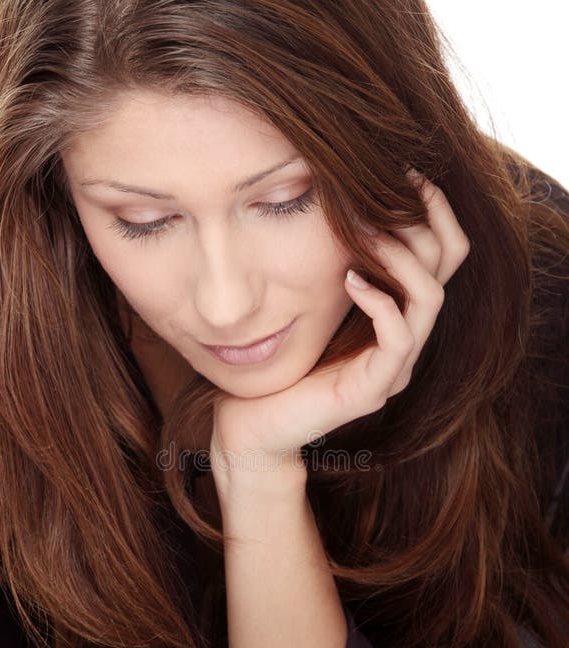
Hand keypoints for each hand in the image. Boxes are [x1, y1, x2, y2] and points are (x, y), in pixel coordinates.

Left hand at [210, 169, 469, 481]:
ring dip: (401, 255)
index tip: (406, 172)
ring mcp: (394, 367)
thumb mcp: (312, 299)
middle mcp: (405, 339)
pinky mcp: (373, 389)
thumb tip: (337, 201)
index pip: (443, 254)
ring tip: (367, 228)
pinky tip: (348, 278)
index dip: (434, 210)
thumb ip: (336, 261)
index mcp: (396, 314)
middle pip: (448, 267)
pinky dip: (380, 301)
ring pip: (429, 298)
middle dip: (425, 219)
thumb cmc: (279, 359)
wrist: (252, 421)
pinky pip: (399, 337)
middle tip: (395, 186)